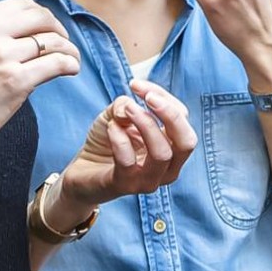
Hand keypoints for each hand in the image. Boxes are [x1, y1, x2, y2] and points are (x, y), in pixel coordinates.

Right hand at [0, 0, 79, 160]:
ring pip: (53, 41)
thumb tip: (25, 34)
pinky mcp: (15, 81)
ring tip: (71, 59)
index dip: (42, 17)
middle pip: (41, 17)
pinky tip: (71, 70)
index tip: (48, 30)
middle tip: (63, 44)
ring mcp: (2, 56)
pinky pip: (56, 64)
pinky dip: (70, 64)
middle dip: (58, 29)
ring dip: (69, 49)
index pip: (21, 5)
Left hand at [54, 80, 198, 217]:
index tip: (137, 85)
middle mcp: (168, 167)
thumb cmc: (108, 141)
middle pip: (187, 141)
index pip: (183, 119)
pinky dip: (119, 139)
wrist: (84, 171)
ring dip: (146, 124)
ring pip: (162, 153)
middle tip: (148, 97)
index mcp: (173, 148)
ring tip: (127, 110)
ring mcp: (148, 180)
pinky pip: (128, 162)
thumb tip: (130, 105)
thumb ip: (127, 105)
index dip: (164, 97)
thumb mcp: (119, 115)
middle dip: (170, 114)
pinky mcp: (125, 185)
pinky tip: (110, 128)